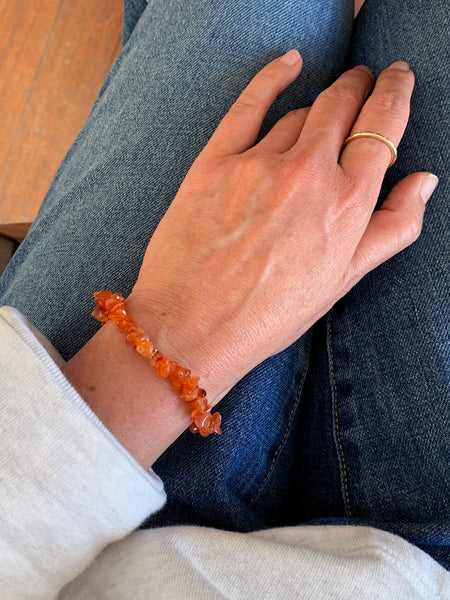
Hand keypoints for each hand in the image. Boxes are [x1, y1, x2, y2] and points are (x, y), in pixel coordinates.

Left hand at [130, 50, 432, 405]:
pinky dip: (272, 77)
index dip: (395, 94)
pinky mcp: (215, 161)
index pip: (383, 125)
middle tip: (363, 82)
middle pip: (343, 105)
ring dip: (316, 105)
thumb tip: (422, 183)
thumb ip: (391, 229)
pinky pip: (249, 103)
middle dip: (359, 87)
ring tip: (319, 112)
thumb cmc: (270, 315)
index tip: (397, 79)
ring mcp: (259, 163)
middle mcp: (309, 174)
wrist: (192, 328)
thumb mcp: (342, 281)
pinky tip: (288, 64)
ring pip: (299, 111)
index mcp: (347, 204)